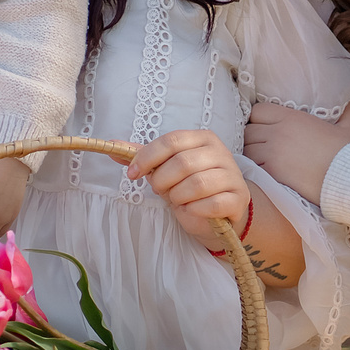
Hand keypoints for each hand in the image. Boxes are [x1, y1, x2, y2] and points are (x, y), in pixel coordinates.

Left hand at [126, 130, 253, 255]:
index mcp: (202, 138)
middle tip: (161, 190)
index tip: (132, 174)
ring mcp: (232, 175)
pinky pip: (211, 204)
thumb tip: (111, 146)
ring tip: (178, 200)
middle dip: (162, 181)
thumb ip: (144, 157)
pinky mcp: (238, 198)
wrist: (220, 211)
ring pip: (197, 184)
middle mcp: (220, 152)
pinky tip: (191, 210)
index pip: (171, 140)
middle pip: (182, 162)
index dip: (147, 157)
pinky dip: (194, 210)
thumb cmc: (190, 186)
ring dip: (178, 197)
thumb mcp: (166, 168)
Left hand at [242, 101, 349, 201]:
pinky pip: (253, 167)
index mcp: (291, 118)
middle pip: (248, 130)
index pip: (258, 111)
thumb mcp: (349, 126)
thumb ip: (347, 110)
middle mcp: (277, 133)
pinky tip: (265, 172)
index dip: (259, 118)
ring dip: (252, 153)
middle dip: (253, 137)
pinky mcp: (272, 173)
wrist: (347, 178)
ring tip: (261, 159)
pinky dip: (256, 169)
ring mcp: (272, 154)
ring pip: (247, 149)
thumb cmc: (348, 152)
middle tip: (262, 144)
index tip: (266, 125)